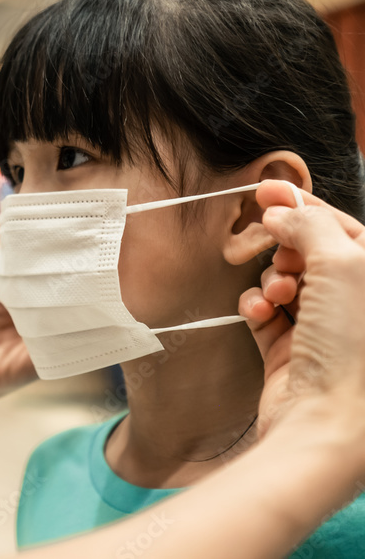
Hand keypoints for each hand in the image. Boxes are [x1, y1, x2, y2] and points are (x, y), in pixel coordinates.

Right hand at [239, 180, 364, 444]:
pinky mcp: (292, 350)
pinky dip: (257, 306)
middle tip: (275, 252)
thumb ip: (309, 225)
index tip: (266, 190)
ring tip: (276, 293)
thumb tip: (281, 211)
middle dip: (285, 248)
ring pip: (286, 279)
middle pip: (311, 252)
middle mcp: (357, 304)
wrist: (326, 422)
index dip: (304, 206)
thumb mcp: (342, 264)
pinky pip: (266, 312)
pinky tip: (259, 311)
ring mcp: (326, 328)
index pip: (342, 227)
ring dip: (272, 279)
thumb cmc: (353, 349)